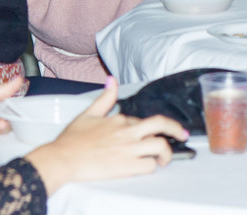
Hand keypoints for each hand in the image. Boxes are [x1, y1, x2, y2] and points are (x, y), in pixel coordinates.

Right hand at [26, 78, 185, 193]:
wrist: (62, 159)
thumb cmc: (72, 139)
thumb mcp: (88, 113)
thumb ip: (104, 98)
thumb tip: (112, 79)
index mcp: (119, 119)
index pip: (143, 120)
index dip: (147, 128)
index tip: (151, 133)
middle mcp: (127, 131)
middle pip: (161, 124)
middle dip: (176, 129)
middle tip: (184, 135)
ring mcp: (128, 149)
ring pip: (160, 146)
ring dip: (167, 153)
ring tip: (164, 159)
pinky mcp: (127, 166)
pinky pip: (149, 165)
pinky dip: (151, 167)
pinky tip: (147, 167)